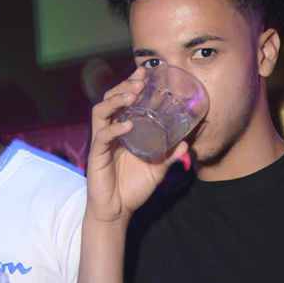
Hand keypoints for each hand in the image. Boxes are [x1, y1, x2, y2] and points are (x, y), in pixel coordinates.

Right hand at [86, 66, 187, 224]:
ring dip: (116, 99)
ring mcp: (102, 142)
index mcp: (123, 130)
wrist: (117, 211)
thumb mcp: (157, 169)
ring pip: (101, 111)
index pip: (124, 100)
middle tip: (140, 79)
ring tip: (132, 94)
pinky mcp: (96, 156)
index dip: (132, 83)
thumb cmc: (133, 188)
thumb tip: (187, 142)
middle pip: (110, 99)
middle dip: (124, 85)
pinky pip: (102, 136)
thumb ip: (170, 156)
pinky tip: (127, 125)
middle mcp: (110, 132)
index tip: (146, 72)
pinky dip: (114, 129)